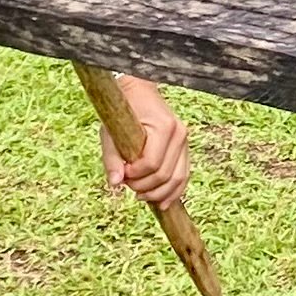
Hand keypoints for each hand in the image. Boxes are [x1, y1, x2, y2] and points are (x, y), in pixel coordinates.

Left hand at [102, 81, 188, 206]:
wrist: (140, 93)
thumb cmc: (124, 112)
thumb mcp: (110, 133)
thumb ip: (112, 159)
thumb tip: (116, 184)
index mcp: (164, 127)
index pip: (152, 164)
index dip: (135, 176)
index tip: (122, 175)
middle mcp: (179, 134)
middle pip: (166, 175)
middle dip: (145, 187)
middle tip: (128, 186)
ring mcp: (185, 142)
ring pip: (178, 179)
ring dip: (158, 193)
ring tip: (140, 195)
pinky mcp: (184, 148)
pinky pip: (183, 176)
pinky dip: (173, 192)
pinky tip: (161, 202)